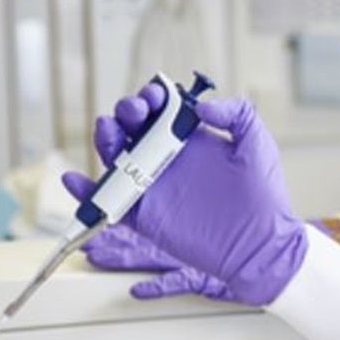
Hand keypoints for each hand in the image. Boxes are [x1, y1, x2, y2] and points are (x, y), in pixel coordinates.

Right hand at [61, 82, 306, 306]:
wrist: (262, 243)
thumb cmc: (264, 194)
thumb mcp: (256, 144)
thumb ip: (237, 114)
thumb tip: (200, 104)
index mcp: (188, 140)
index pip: (159, 110)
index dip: (151, 98)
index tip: (155, 95)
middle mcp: (166, 159)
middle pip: (131, 128)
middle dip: (127, 112)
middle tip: (135, 111)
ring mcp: (153, 187)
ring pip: (115, 158)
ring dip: (106, 139)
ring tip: (109, 131)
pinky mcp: (144, 216)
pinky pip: (108, 202)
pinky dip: (86, 192)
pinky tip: (75, 180)